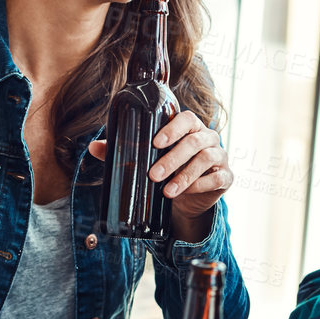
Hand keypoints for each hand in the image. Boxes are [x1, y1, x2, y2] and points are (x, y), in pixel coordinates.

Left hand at [89, 111, 232, 240]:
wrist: (189, 200)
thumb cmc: (168, 171)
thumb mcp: (147, 160)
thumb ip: (123, 152)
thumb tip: (93, 147)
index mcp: (190, 128)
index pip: (186, 119)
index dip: (173, 128)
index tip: (155, 142)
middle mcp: (208, 138)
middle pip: (195, 141)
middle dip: (173, 158)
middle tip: (154, 174)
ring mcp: (220, 157)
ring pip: (206, 159)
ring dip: (185, 175)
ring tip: (167, 191)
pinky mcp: (226, 177)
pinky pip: (217, 178)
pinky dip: (202, 185)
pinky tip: (188, 193)